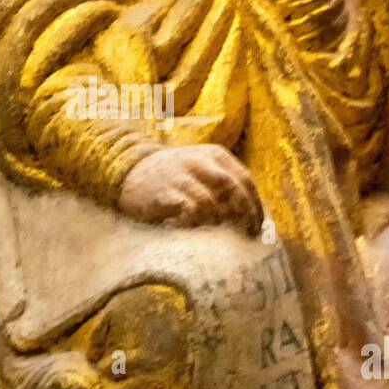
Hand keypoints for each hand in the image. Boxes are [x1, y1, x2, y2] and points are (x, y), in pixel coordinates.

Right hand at [118, 145, 262, 233]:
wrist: (130, 172)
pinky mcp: (164, 192)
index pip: (244, 179)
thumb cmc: (174, 177)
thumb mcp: (202, 169)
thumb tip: (252, 212)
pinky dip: (194, 223)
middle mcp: (199, 161)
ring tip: (213, 231)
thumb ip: (225, 184)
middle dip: (244, 213)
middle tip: (247, 234)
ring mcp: (180, 176)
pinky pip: (187, 211)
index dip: (255, 204)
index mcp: (214, 155)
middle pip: (233, 187)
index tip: (258, 226)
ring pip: (210, 203)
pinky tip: (190, 228)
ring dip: (216, 220)